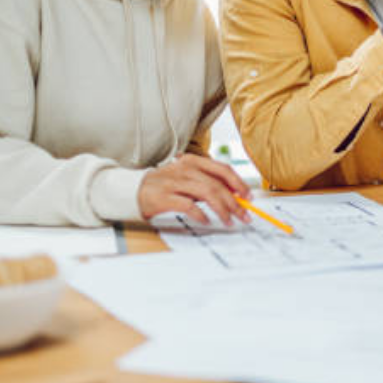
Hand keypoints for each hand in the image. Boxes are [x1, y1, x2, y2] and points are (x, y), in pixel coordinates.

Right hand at [138, 153, 252, 224]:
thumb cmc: (166, 185)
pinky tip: (207, 221)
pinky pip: (188, 205)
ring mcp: (174, 182)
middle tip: (244, 215)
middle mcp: (185, 169)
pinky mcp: (164, 197)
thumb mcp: (188, 178)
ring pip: (206, 193)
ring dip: (222, 209)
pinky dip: (201, 214)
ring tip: (229, 221)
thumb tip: (235, 193)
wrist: (134, 190)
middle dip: (234, 201)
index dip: (238, 183)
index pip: (222, 169)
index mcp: (193, 161)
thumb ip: (208, 182)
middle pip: (217, 184)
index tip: (248, 196)